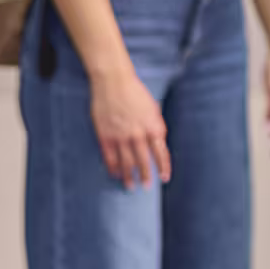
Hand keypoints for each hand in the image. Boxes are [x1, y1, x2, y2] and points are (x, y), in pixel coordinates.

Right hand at [89, 68, 170, 189]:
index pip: (161, 153)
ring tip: (131, 186)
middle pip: (143, 161)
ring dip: (129, 176)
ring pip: (126, 162)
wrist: (113, 81)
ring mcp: (120, 136)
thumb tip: (159, 143)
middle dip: (146, 176)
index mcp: (153, 126)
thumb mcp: (153, 108)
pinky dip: (113, 167)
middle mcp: (138, 134)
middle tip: (147, 187)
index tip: (164, 178)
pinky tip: (115, 174)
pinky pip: (110, 157)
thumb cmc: (135, 93)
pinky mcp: (105, 135)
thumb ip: (156, 126)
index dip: (164, 167)